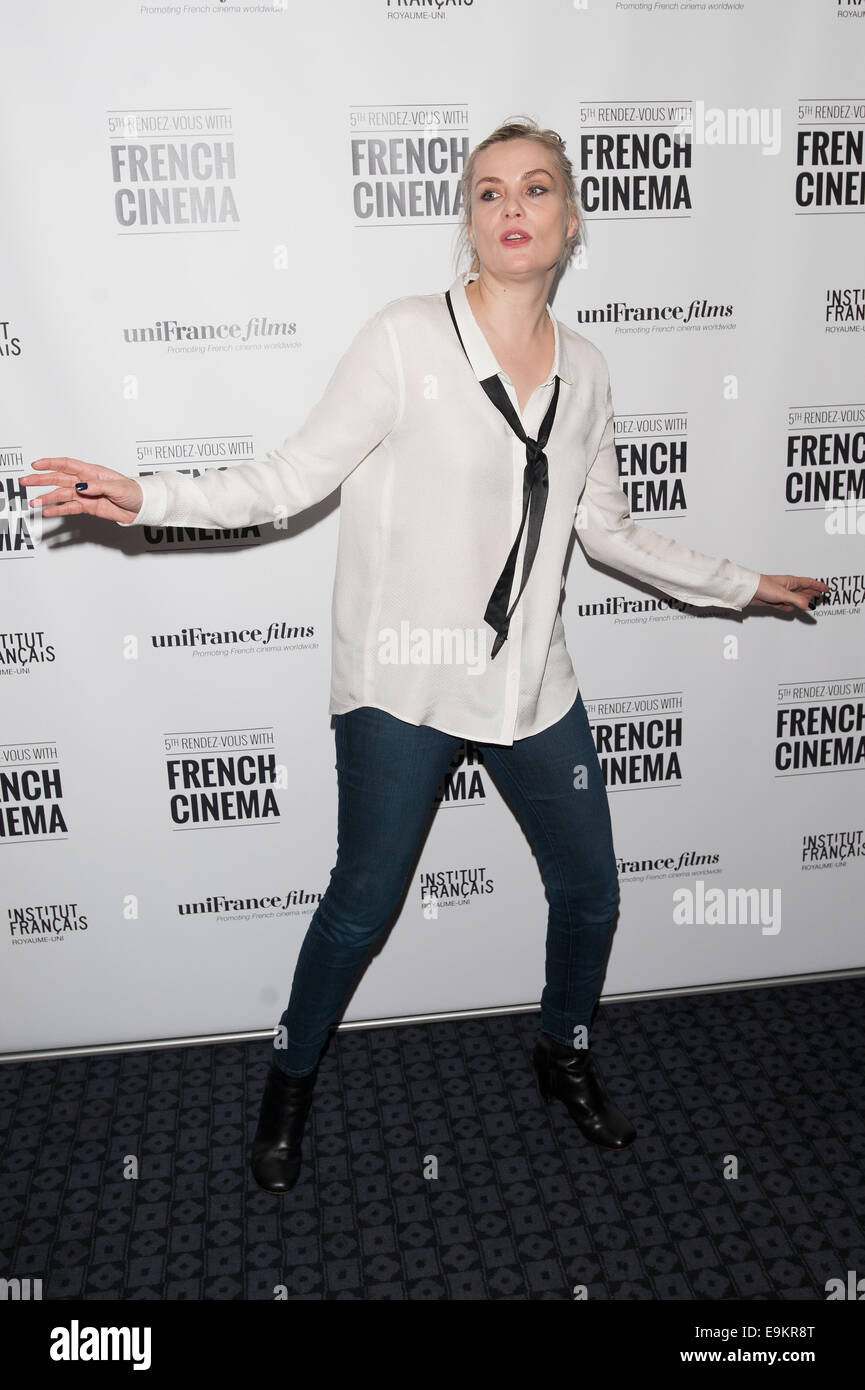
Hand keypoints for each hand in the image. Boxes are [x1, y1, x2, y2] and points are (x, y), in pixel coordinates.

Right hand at [20, 457, 143, 525]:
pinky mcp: (88, 507)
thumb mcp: (118, 487)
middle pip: (59, 479)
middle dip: (41, 480)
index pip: (67, 465)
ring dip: (47, 499)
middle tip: (25, 481)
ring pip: (62, 495)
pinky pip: (70, 508)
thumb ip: (98, 487)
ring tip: (33, 503)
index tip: (36, 465)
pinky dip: (59, 510)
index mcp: (93, 472)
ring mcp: (86, 495)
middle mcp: (86, 482)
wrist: (142, 507)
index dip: (51, 464)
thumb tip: (80, 487)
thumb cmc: (134, 492)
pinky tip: (47, 512)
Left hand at [748, 574, 830, 613]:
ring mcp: (780, 594)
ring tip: (810, 603)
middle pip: (803, 590)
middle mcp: (786, 587)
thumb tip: (809, 606)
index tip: (827, 589)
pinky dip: (788, 607)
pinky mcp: (773, 601)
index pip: (809, 583)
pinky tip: (790, 609)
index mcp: (791, 582)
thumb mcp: (783, 594)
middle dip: (812, 593)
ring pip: (795, 598)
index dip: (818, 586)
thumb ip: (797, 600)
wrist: (747, 590)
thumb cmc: (763, 586)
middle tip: (821, 596)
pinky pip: (784, 605)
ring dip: (802, 601)